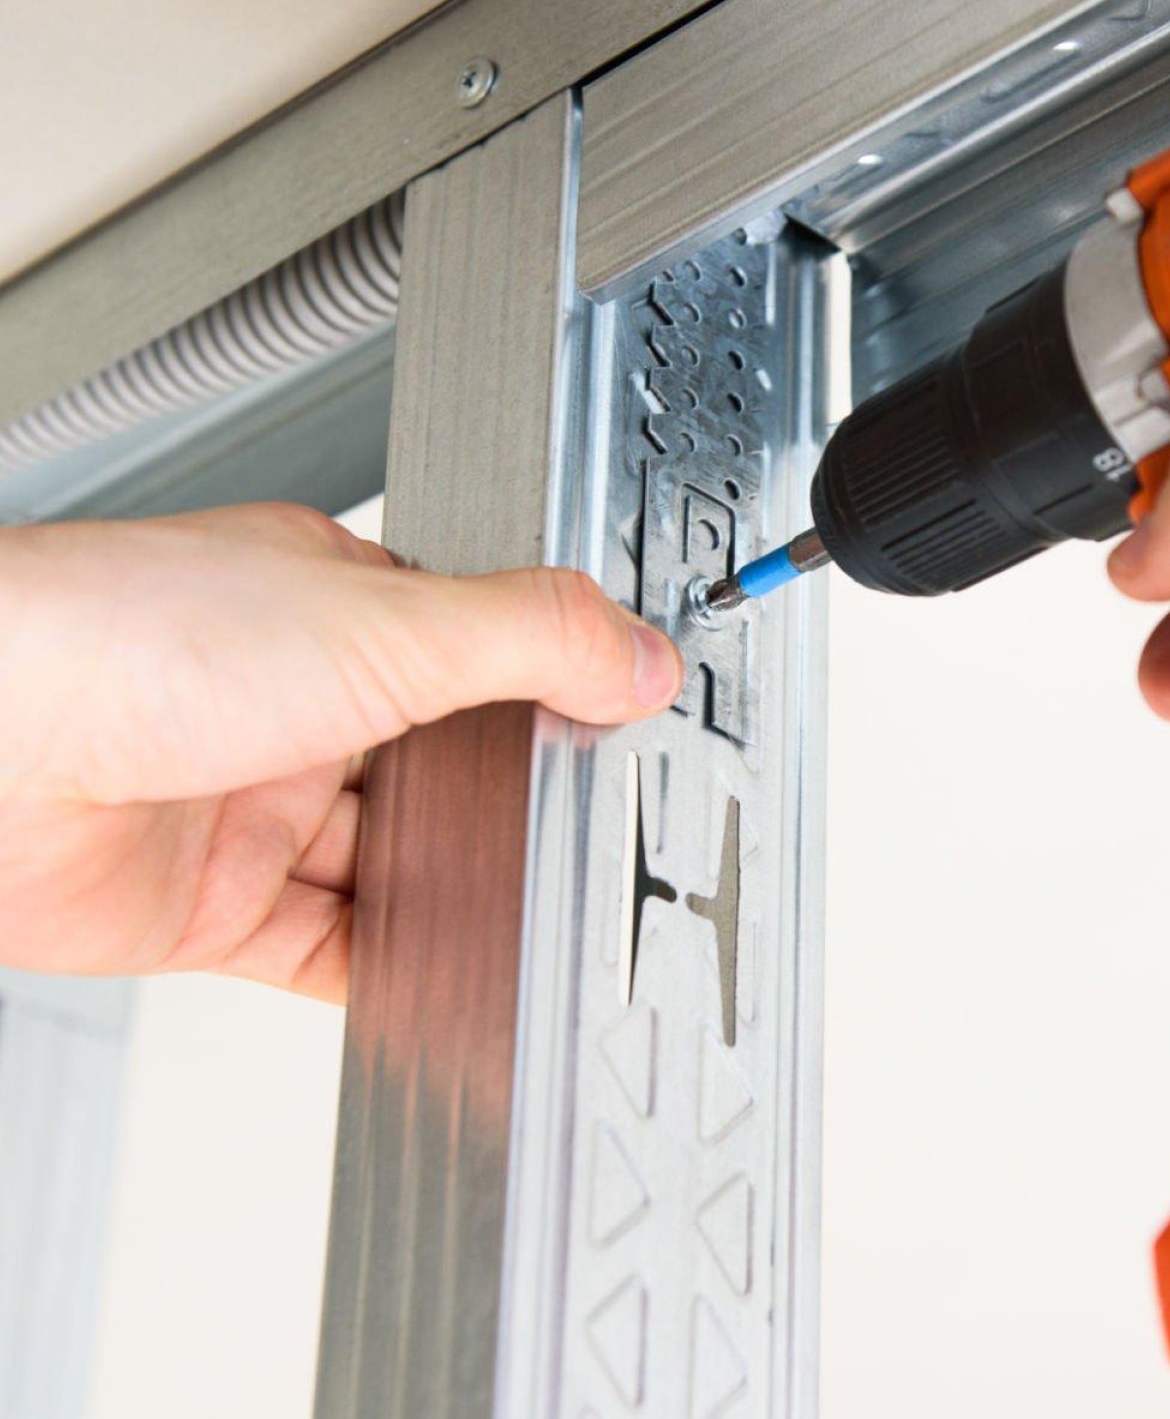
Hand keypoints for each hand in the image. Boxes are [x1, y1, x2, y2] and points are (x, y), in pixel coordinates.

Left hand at [0, 503, 681, 1000]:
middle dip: (509, 799)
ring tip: (538, 905)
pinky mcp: (212, 909)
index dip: (548, 686)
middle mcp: (287, 700)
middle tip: (591, 825)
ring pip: (395, 861)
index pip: (473, 645)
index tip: (624, 723)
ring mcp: (248, 806)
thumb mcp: (386, 621)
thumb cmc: (121, 640)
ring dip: (459, 886)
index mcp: (328, 604)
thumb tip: (638, 655)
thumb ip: (529, 635)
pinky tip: (452, 976)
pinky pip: (333, 949)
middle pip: (442, 766)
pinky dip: (396, 967)